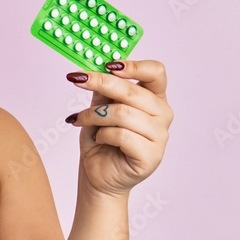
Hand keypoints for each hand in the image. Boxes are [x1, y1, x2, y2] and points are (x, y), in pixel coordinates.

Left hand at [64, 59, 172, 197]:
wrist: (98, 174)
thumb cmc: (101, 140)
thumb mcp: (99, 107)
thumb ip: (104, 88)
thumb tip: (98, 67)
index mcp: (154, 98)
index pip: (156, 72)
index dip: (134, 66)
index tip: (109, 64)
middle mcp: (162, 115)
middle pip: (134, 91)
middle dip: (101, 83)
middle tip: (77, 80)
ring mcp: (160, 136)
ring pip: (123, 113)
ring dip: (95, 115)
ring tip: (81, 120)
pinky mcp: (151, 156)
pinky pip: (122, 135)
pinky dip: (103, 134)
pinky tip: (100, 139)